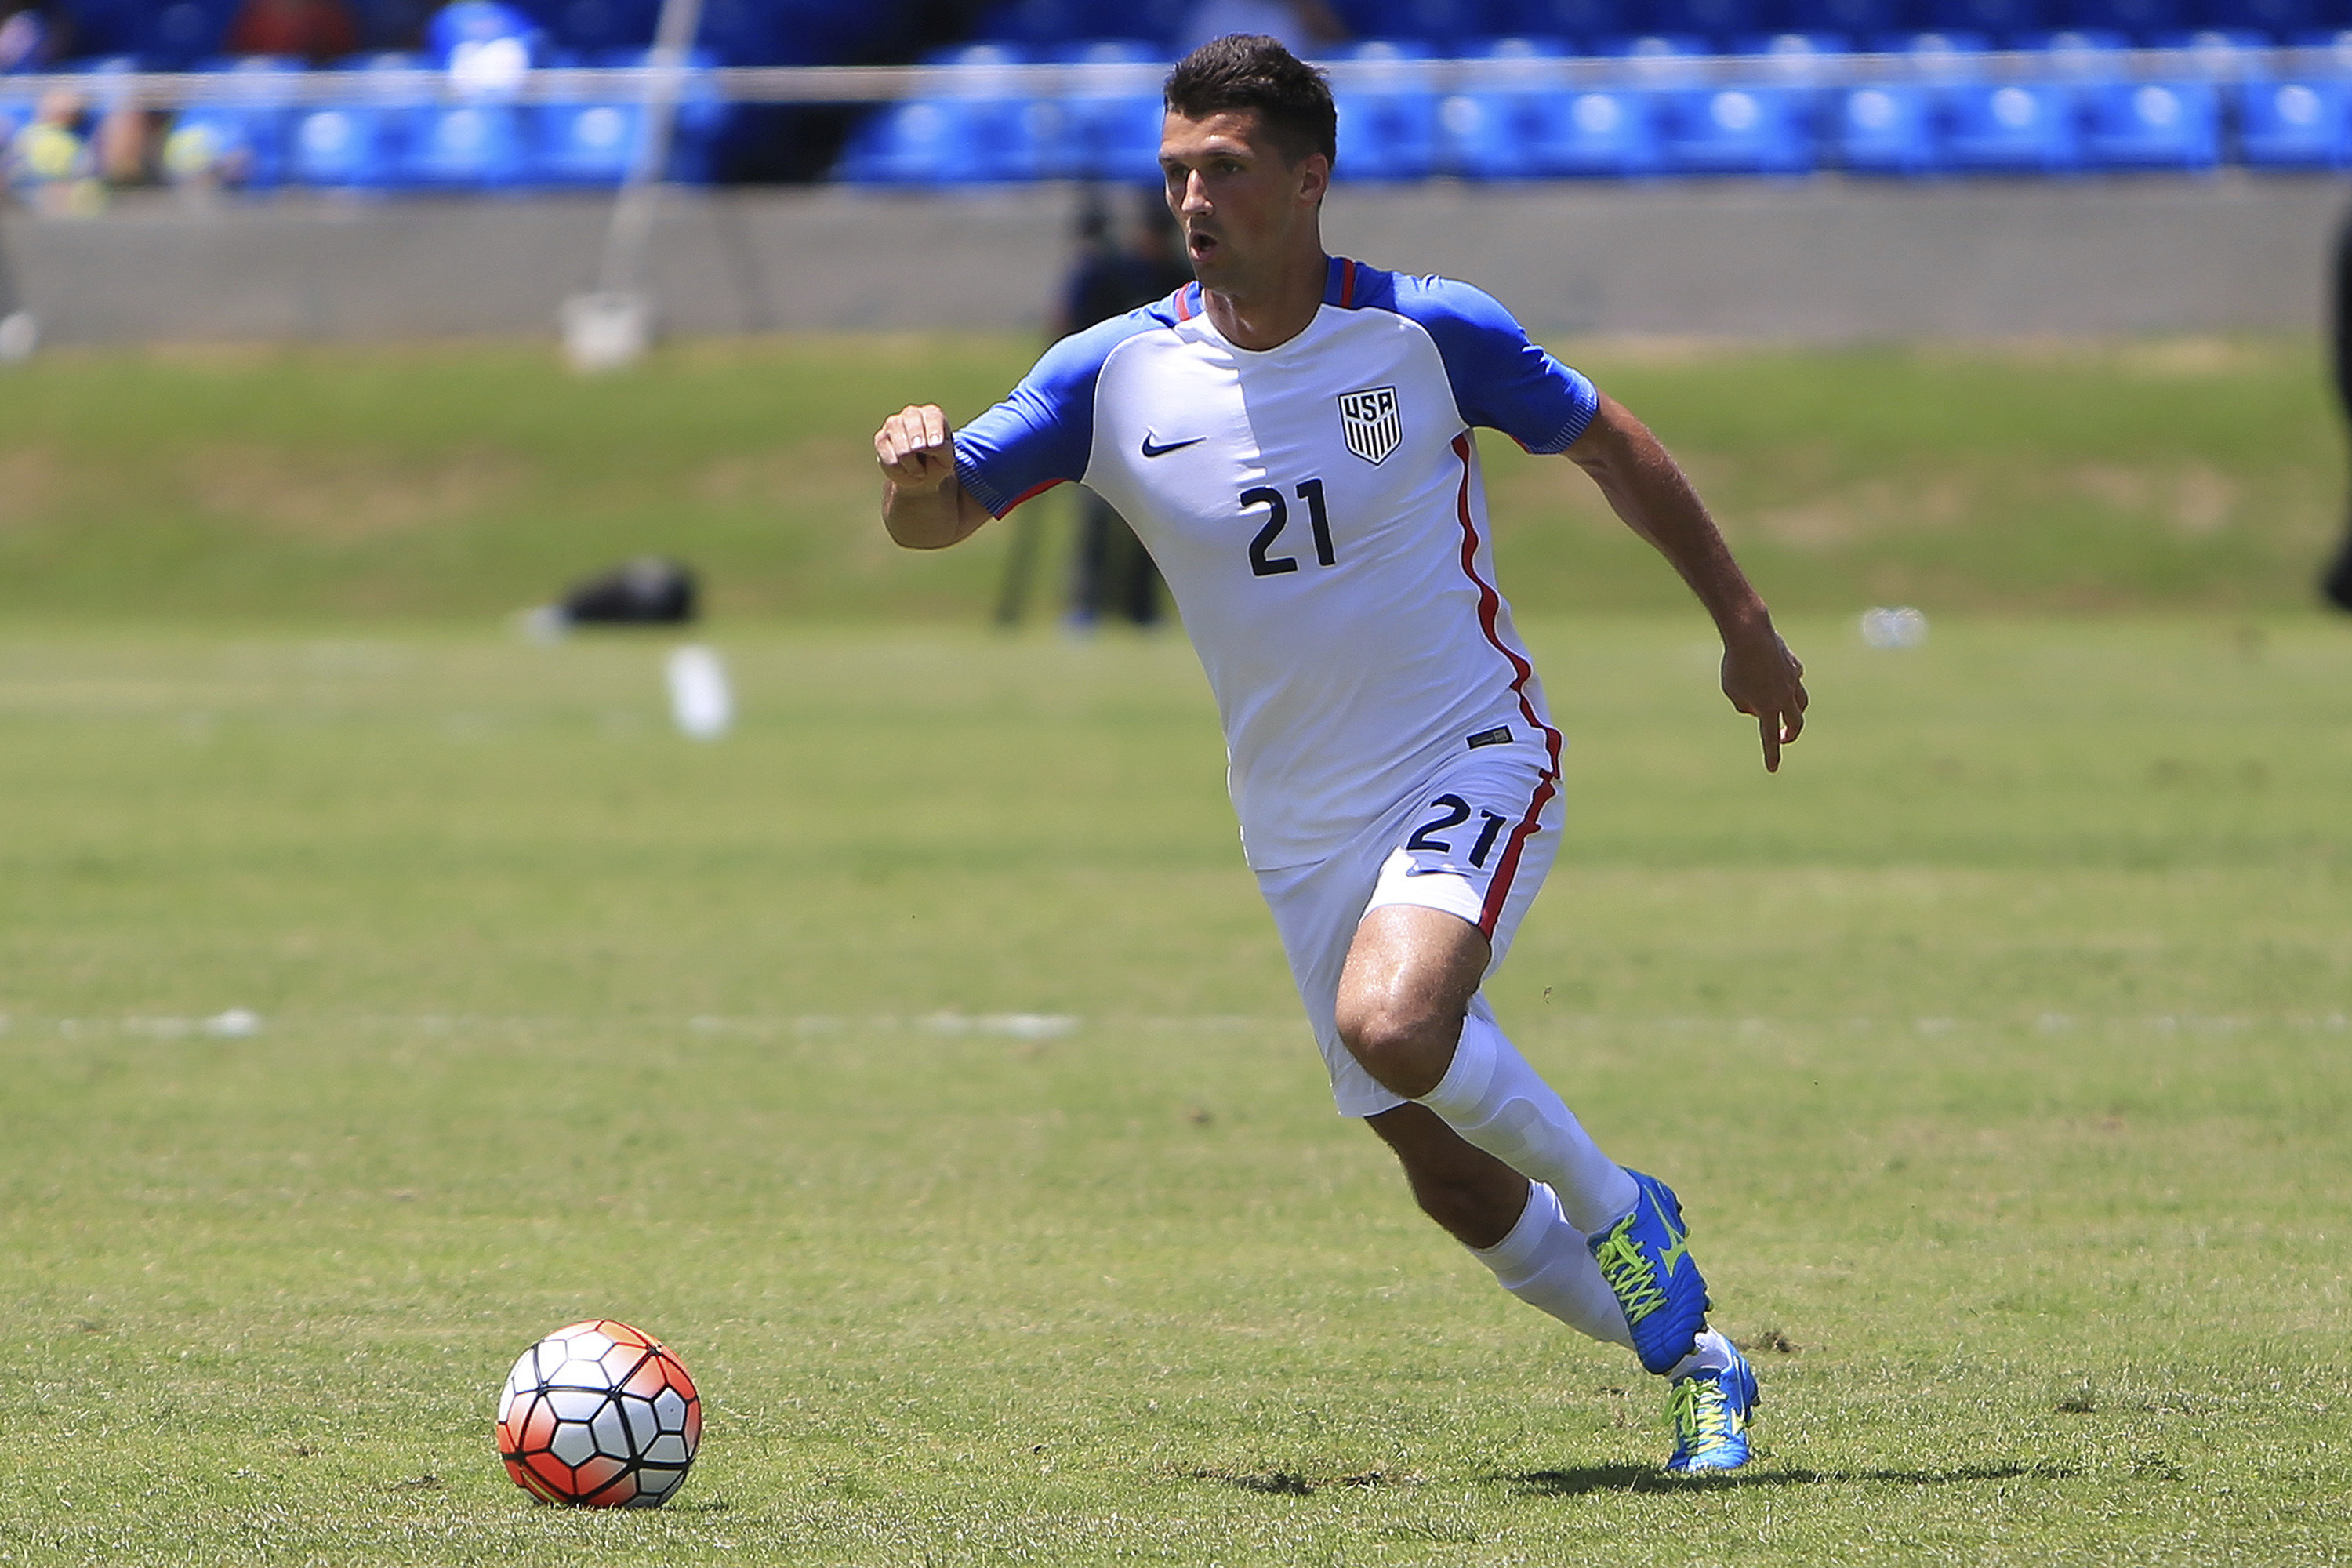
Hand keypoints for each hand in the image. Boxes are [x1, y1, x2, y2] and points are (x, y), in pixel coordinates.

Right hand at [875, 404, 955, 492]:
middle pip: (912, 422)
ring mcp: (893, 424)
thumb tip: (926, 445)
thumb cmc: (937, 462)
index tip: (935, 445)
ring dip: (910, 462)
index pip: (933, 417)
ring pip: (899, 440)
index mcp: (932, 414)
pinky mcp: (880, 439)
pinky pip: (889, 456)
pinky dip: (899, 469)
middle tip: (920, 453)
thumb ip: (942, 449)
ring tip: (919, 471)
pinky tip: (904, 469)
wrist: (920, 476)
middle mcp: (912, 414)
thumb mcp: (947, 458)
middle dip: (917, 441)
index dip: (933, 431)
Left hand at [1721, 623, 1807, 772]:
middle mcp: (1785, 696)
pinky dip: (1789, 683)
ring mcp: (1793, 679)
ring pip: (1802, 701)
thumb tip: (1757, 708)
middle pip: (1796, 722)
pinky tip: (1782, 679)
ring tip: (1786, 712)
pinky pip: (1795, 679)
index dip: (1772, 755)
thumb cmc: (1735, 664)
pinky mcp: (1794, 664)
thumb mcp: (1732, 690)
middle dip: (1791, 734)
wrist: (1750, 634)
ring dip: (1795, 711)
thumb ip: (1744, 705)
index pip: (1770, 739)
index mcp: (1768, 708)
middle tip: (1784, 738)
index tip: (1772, 769)